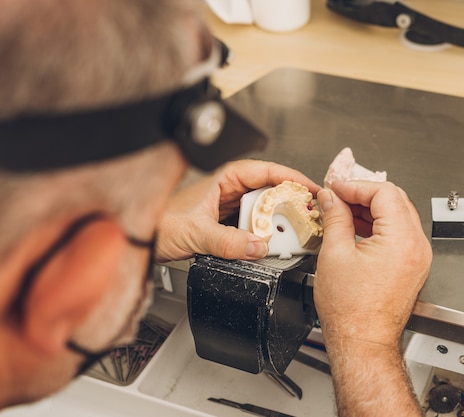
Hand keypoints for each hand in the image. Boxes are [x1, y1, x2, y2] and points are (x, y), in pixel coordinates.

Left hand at [156, 160, 319, 261]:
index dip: (293, 178)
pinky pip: (253, 227)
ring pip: (263, 210)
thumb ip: (227, 241)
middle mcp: (229, 190)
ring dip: (278, 221)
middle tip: (309, 213)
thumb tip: (258, 246)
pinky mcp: (227, 225)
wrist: (140, 241)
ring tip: (294, 230)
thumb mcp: (195, 232)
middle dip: (291, 202)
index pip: (267, 171)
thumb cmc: (157, 223)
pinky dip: (265, 234)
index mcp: (224, 178)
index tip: (311, 189)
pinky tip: (272, 242)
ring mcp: (229, 208)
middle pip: (270, 191)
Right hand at [314, 180, 431, 347]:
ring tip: (342, 212)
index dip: (355, 186)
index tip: (336, 189)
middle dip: (363, 194)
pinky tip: (356, 228)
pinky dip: (378, 225)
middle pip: (394, 200)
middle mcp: (417, 246)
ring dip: (370, 209)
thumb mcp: (335, 254)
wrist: (363, 342)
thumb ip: (335, 218)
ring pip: (398, 215)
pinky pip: (399, 233)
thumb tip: (331, 199)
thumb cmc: (352, 312)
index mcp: (402, 240)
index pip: (384, 192)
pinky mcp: (412, 266)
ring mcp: (417, 257)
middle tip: (337, 197)